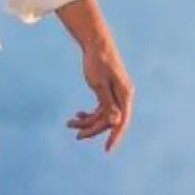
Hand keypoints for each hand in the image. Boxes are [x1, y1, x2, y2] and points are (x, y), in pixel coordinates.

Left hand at [68, 36, 132, 151]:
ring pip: (103, 116)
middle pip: (110, 120)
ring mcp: (116, 95)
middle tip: (76, 135)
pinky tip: (78, 115)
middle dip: (93, 129)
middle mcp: (123, 97)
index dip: (115, 136)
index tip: (106, 150)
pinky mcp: (108, 92)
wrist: (96, 44)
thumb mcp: (99, 84)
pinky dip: (89, 114)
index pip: (122, 121)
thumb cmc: (98, 62)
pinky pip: (100, 109)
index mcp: (125, 95)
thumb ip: (108, 104)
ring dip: (87, 121)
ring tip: (70, 123)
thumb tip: (116, 122)